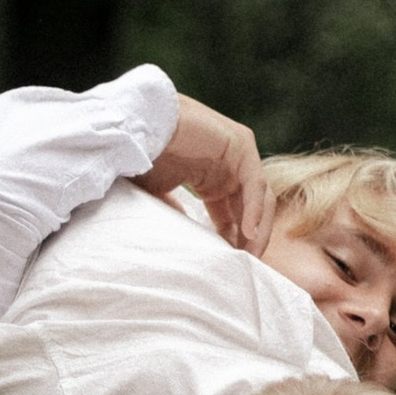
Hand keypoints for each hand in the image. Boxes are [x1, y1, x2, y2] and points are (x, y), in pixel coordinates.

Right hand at [141, 94, 274, 259]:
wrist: (135, 125)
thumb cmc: (140, 157)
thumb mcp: (157, 195)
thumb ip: (173, 215)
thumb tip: (185, 245)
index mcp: (212, 177)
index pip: (235, 214)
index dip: (235, 241)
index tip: (230, 267)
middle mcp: (229, 166)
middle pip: (252, 208)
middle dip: (250, 239)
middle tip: (245, 268)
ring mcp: (238, 153)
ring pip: (260, 198)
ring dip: (257, 229)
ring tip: (249, 257)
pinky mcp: (240, 144)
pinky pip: (255, 184)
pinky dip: (253, 210)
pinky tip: (248, 235)